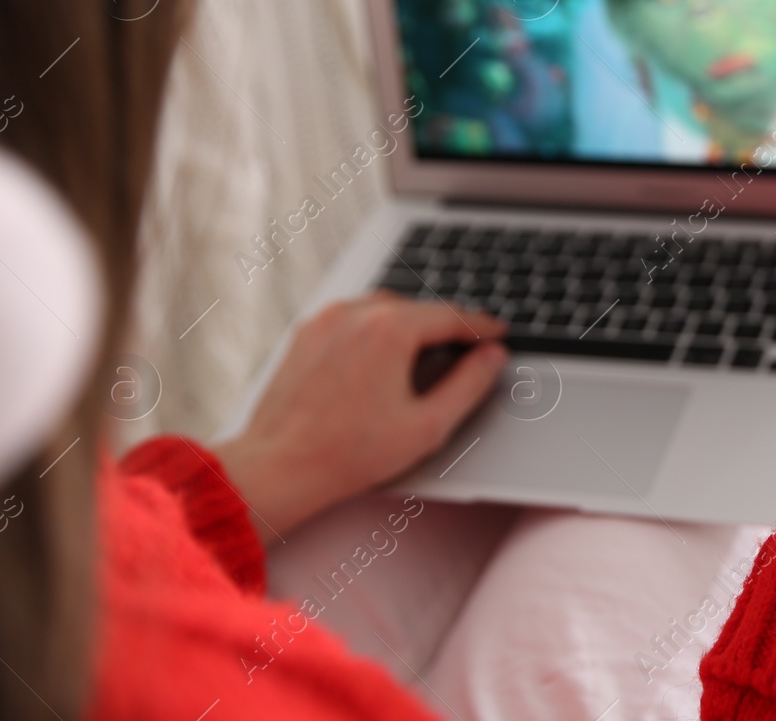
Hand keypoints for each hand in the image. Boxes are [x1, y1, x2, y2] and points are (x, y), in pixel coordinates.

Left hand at [214, 293, 506, 538]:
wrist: (278, 468)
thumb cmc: (349, 454)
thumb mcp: (427, 426)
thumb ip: (470, 385)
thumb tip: (492, 357)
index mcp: (390, 329)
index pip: (451, 316)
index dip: (482, 327)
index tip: (498, 334)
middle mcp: (355, 313)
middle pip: (417, 308)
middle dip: (444, 326)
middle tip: (467, 348)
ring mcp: (325, 320)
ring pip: (383, 308)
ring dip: (410, 325)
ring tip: (426, 355)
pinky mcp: (305, 333)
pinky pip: (352, 318)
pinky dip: (376, 330)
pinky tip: (383, 359)